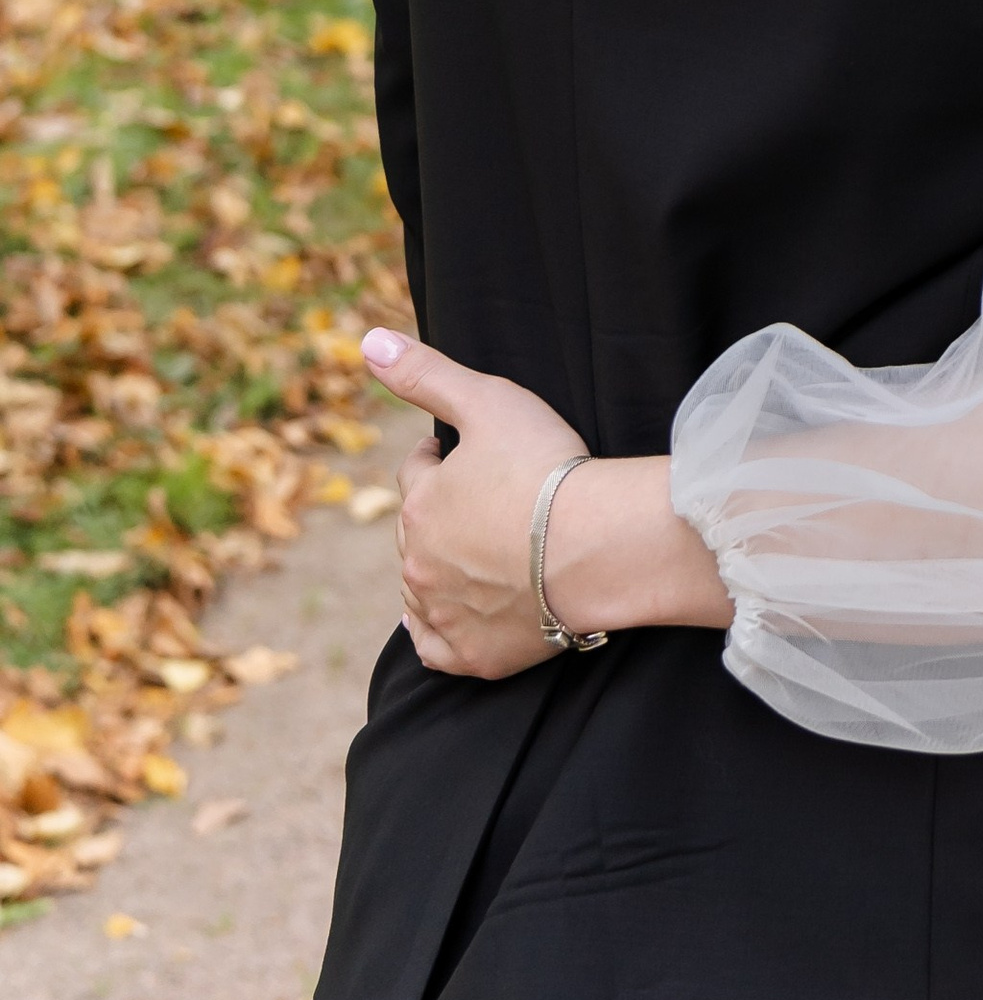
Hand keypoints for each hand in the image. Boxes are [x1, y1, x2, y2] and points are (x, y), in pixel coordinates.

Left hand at [361, 328, 733, 675]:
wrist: (597, 548)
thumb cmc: (548, 470)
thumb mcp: (488, 402)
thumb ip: (426, 374)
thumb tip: (367, 342)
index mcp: (421, 505)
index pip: (417, 474)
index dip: (439, 459)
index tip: (461, 453)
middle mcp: (420, 564)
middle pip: (417, 534)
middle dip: (437, 515)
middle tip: (476, 505)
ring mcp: (445, 614)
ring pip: (421, 589)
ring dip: (436, 570)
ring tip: (467, 555)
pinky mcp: (475, 656)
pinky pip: (436, 648)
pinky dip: (435, 633)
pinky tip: (442, 619)